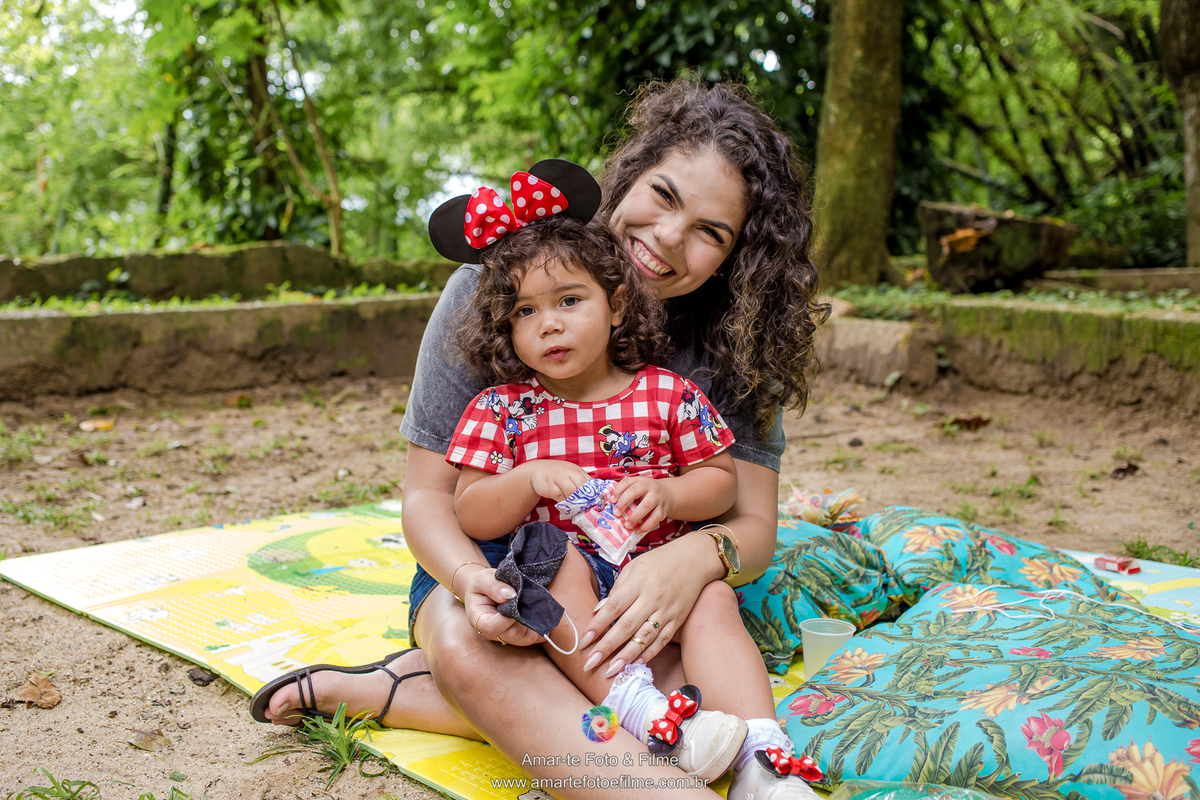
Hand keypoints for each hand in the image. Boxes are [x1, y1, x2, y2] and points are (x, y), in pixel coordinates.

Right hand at [459, 564, 542, 646]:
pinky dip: (541, 626)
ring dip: (535, 621)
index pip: (493, 628)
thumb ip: (493, 586)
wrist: (487, 588)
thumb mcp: (482, 578)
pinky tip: (540, 612)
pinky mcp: (520, 636)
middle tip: (528, 598)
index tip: (515, 599)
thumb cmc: (482, 584)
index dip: (507, 617)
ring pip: (527, 638)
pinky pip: (535, 637)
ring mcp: (507, 636)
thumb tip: (511, 595)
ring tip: (534, 604)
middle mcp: (493, 634)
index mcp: (479, 621)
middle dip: (524, 617)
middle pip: (513, 634)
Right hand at [524, 460, 589, 502]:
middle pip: (581, 486)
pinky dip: (564, 502)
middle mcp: (568, 472)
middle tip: (585, 506)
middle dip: (584, 498)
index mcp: (576, 470)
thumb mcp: (571, 474)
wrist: (538, 470)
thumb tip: (593, 496)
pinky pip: (560, 497)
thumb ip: (581, 482)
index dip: (593, 493)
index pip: (588, 481)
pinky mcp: (550, 486)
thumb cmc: (558, 474)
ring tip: (575, 506)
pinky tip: (564, 503)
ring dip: (574, 501)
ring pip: (571, 492)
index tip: (595, 502)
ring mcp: (558, 478)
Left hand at [578, 534, 712, 676]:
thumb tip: (598, 610)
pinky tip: (636, 663)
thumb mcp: (634, 567)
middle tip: (590, 663)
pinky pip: (662, 640)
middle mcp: (651, 598)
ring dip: (626, 656)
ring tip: (610, 671)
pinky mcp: (678, 619)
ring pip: (644, 637)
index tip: (584, 641)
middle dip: (606, 647)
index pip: (613, 607)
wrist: (695, 559)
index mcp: (637, 582)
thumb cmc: (659, 562)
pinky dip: (649, 652)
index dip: (597, 625)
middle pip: (626, 626)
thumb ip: (617, 589)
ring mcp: (666, 610)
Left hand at [609, 476, 674, 534]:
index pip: (627, 482)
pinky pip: (655, 518)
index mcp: (640, 481)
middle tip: (616, 514)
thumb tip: (611, 504)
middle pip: (636, 491)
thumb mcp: (637, 487)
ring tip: (627, 525)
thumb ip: (625, 492)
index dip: (618, 490)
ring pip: (647, 505)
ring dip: (635, 516)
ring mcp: (657, 498)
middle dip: (624, 502)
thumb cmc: (646, 492)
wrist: (668, 494)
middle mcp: (649, 487)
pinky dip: (646, 526)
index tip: (611, 501)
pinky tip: (638, 530)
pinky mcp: (663, 510)